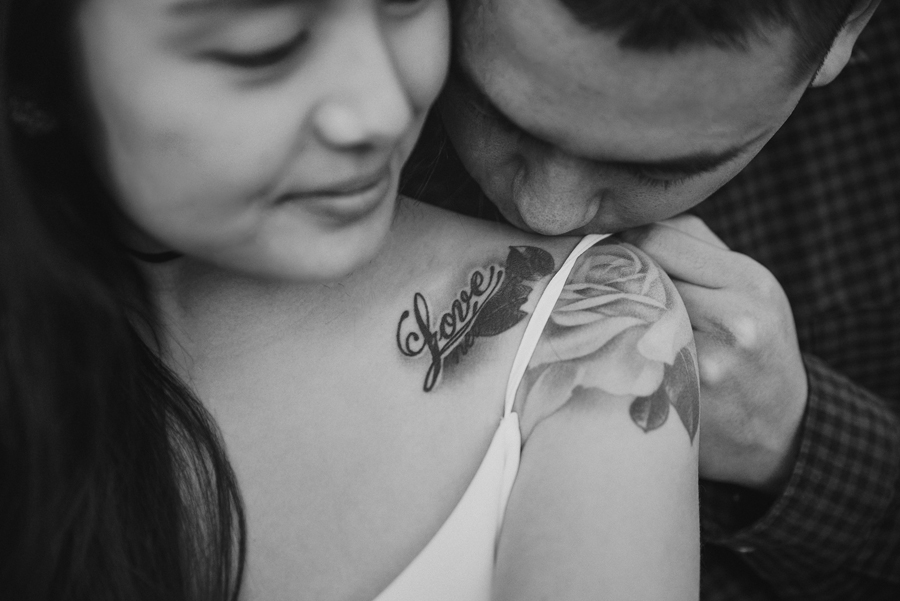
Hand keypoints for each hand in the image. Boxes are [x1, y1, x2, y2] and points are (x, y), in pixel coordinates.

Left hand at [620, 215, 807, 493]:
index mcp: (749, 281)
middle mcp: (735, 320)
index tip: (603, 243)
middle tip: (583, 274)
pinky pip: (629, 356)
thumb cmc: (755, 344)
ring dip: (607, 308)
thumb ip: (695, 246)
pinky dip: (614, 345)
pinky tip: (608, 343)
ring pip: (628, 314)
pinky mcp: (684, 398)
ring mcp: (708, 362)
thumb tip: (629, 219)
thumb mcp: (748, 287)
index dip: (622, 236)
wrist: (780, 428)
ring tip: (595, 309)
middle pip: (639, 274)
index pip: (661, 237)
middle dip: (610, 272)